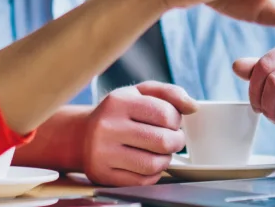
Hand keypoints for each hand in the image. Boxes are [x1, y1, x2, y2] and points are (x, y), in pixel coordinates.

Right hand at [81, 82, 195, 186]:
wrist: (82, 135)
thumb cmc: (118, 113)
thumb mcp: (139, 93)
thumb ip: (169, 93)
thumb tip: (193, 107)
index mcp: (118, 102)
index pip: (164, 113)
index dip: (176, 120)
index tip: (171, 122)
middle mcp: (107, 126)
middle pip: (162, 141)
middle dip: (176, 141)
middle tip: (172, 139)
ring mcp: (103, 153)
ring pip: (153, 164)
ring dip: (165, 159)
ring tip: (160, 151)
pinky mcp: (103, 174)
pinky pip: (142, 181)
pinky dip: (152, 174)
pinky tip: (147, 163)